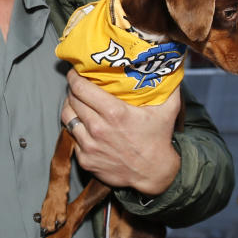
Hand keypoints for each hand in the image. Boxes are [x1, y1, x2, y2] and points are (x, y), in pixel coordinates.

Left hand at [62, 68, 180, 195]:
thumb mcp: (167, 110)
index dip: (74, 77)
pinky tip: (82, 124)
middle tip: (77, 86)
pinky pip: (72, 137)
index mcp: (114, 113)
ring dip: (69, 107)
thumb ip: (168, 86)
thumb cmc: (158, 139)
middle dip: (72, 90)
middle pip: (72, 100)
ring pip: (67, 118)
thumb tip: (171, 64)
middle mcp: (98, 128)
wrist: (154, 173)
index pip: (81, 88)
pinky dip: (75, 129)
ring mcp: (90, 146)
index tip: (75, 72)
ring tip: (75, 102)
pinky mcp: (85, 159)